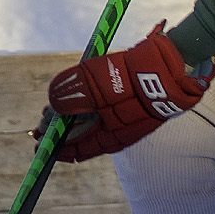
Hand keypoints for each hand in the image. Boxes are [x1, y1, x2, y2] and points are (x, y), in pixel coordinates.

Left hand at [37, 25, 207, 161]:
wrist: (176, 63)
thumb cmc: (136, 77)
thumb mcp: (97, 86)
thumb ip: (74, 98)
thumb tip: (52, 107)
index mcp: (112, 138)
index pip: (78, 151)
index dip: (55, 146)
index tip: (38, 141)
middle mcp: (121, 132)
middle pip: (84, 136)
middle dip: (61, 127)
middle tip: (43, 118)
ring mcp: (130, 118)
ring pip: (94, 121)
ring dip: (73, 114)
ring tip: (56, 104)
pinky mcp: (136, 102)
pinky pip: (107, 108)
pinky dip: (91, 103)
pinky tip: (82, 91)